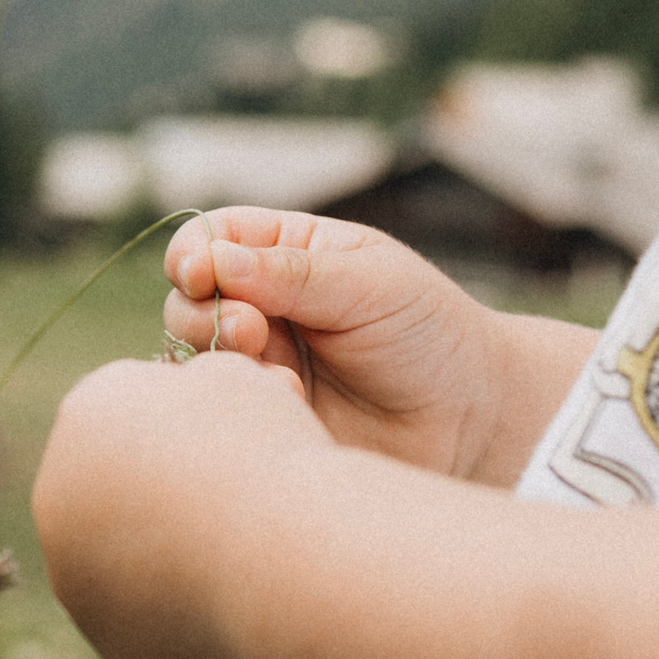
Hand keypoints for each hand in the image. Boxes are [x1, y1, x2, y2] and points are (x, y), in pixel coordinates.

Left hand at [33, 351, 328, 658]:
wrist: (285, 562)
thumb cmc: (268, 459)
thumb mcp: (237, 382)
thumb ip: (193, 386)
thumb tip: (181, 408)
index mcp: (84, 415)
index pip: (129, 410)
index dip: (189, 420)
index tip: (234, 439)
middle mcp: (58, 495)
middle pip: (114, 484)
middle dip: (161, 488)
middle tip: (235, 499)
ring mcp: (75, 576)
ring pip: (124, 557)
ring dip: (166, 551)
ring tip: (238, 550)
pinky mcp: (109, 639)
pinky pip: (147, 615)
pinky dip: (180, 607)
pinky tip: (232, 596)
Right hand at [162, 208, 590, 486]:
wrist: (472, 418)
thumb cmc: (430, 334)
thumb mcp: (368, 283)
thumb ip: (290, 272)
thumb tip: (211, 259)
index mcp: (286, 254)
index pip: (210, 240)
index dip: (193, 254)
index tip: (202, 274)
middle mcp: (261, 306)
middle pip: (186, 299)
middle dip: (203, 312)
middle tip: (252, 331)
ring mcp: (258, 364)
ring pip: (191, 356)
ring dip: (217, 359)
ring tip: (276, 373)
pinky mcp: (264, 416)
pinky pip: (219, 410)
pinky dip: (238, 405)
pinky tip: (289, 404)